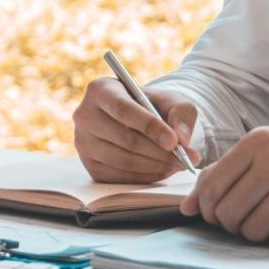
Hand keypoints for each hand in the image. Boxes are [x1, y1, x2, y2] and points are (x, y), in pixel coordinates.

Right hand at [73, 78, 200, 182]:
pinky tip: (162, 170)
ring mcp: (83, 143)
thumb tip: (182, 138)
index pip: (124, 109)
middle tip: (184, 159)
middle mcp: (84, 115)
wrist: (136, 121)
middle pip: (124, 139)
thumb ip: (181, 113)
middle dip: (159, 152)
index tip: (175, 142)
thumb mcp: (171, 100)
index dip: (150, 127)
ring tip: (177, 165)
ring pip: (123, 161)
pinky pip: (119, 177)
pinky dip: (145, 177)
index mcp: (100, 90)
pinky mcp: (89, 165)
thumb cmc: (152, 106)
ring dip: (155, 166)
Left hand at [179, 127, 268, 247]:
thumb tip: (186, 208)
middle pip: (228, 212)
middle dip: (232, 224)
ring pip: (251, 230)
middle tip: (249, 220)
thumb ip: (225, 174)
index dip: (208, 208)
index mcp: (259, 141)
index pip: (211, 186)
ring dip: (258, 233)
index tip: (217, 214)